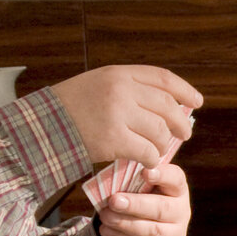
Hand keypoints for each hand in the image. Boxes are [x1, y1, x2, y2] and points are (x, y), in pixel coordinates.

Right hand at [52, 65, 201, 169]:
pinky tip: (146, 162)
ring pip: (159, 131)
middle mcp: (120, 89)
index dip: (184, 91)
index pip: (163, 78)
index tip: (196, 102)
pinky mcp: (113, 139)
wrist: (40, 127)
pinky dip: (151, 159)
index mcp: (118, 74)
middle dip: (180, 122)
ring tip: (157, 149)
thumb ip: (129, 89)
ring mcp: (117, 113)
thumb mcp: (97, 85)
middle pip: (167, 106)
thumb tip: (167, 103)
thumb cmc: (68, 109)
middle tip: (184, 134)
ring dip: (162, 144)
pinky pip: (147, 151)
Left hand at [98, 162, 190, 235]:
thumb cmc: (139, 201)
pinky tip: (106, 230)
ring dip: (125, 223)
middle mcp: (181, 213)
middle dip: (136, 205)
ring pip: (152, 231)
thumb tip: (115, 170)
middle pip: (163, 209)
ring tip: (105, 216)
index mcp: (177, 190)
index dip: (163, 175)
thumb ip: (133, 179)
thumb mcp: (140, 187)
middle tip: (114, 200)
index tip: (145, 172)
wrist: (143, 235)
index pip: (175, 179)